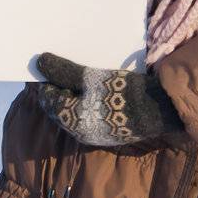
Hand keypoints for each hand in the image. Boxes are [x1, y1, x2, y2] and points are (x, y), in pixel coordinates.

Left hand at [33, 51, 191, 150]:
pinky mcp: (110, 134)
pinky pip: (91, 117)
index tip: (51, 64)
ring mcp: (96, 136)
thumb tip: (39, 62)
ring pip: (76, 112)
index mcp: (71, 120)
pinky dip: (88, 103)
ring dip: (75, 95)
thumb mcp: (91, 77)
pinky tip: (97, 91)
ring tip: (82, 76)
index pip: (48, 99)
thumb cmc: (121, 92)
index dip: (47, 80)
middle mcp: (79, 133)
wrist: (158, 110)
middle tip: (65, 68)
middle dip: (61, 88)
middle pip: (61, 107)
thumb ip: (64, 71)